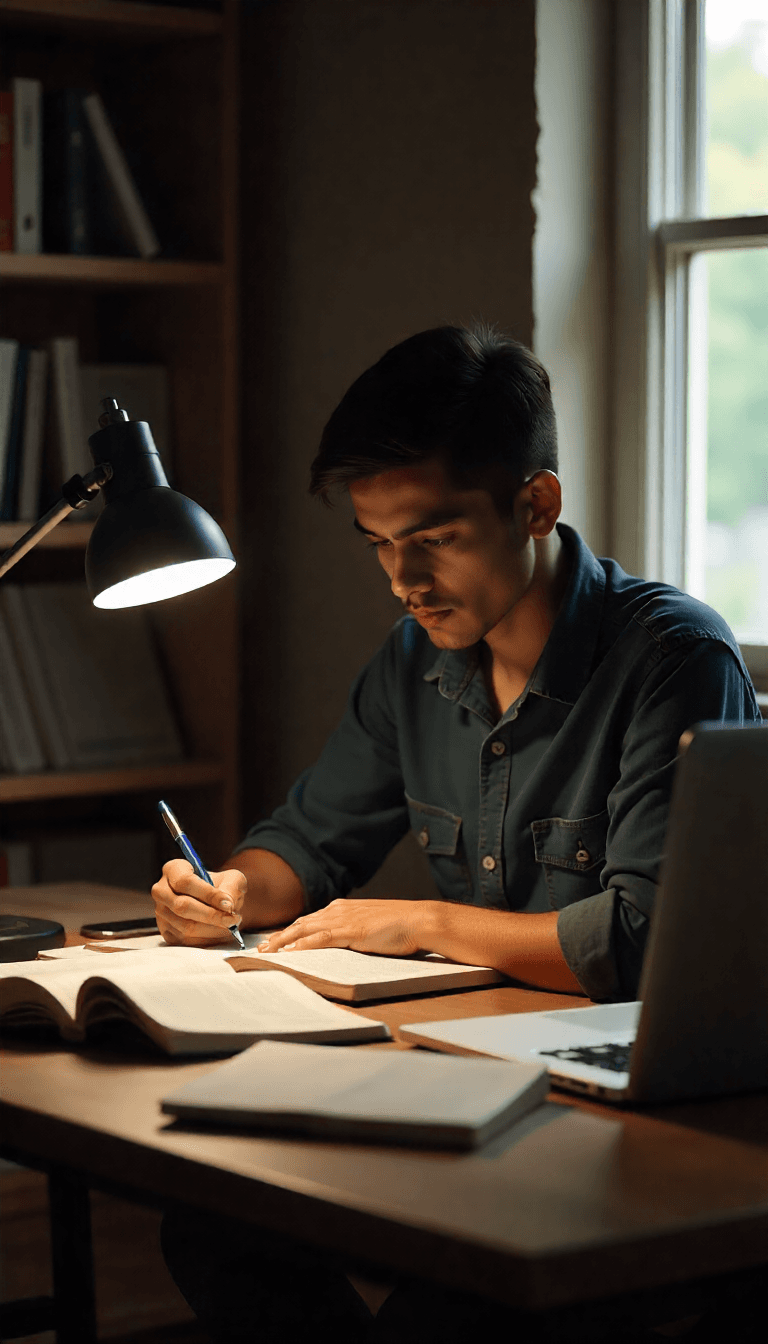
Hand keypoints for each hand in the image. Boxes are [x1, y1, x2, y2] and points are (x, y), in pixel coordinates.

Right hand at [151, 859, 245, 946]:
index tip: (228, 904)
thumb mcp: (231, 878)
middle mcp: (161, 891)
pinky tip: (221, 933)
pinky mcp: (166, 933)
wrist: (216, 903)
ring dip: (212, 929)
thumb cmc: (222, 886)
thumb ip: (232, 887)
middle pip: (182, 906)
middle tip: (233, 919)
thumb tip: (227, 905)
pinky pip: (187, 941)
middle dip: (211, 915)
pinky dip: (208, 939)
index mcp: (173, 870)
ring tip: (230, 925)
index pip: (185, 882)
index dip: (208, 894)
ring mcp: (161, 913)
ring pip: (185, 926)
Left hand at [256, 898, 425, 957]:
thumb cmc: (400, 926)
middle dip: (278, 937)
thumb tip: (344, 942)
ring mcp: (344, 919)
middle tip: (261, 950)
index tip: (274, 941)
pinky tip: (290, 952)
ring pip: (304, 929)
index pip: (309, 920)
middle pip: (300, 924)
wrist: (418, 920)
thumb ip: (353, 931)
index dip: (289, 931)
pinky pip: (320, 938)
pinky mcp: (351, 931)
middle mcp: (338, 910)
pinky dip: (302, 944)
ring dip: (282, 941)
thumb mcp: (370, 926)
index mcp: (342, 908)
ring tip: (267, 953)